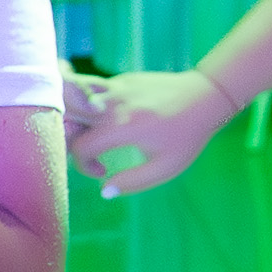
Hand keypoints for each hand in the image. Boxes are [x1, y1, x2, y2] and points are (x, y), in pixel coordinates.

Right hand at [57, 65, 234, 197]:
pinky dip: (84, 105)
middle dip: (66, 136)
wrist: (206, 96)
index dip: (83, 165)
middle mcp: (112, 103)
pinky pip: (90, 90)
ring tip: (83, 130)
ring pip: (71, 93)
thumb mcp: (166, 167)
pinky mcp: (120, 80)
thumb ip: (132, 182)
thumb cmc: (188, 136)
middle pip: (65, 114)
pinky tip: (101, 119)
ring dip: (69, 113)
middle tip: (86, 149)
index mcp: (122, 127)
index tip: (103, 171)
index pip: (79, 146)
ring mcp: (115, 87)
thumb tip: (104, 191)